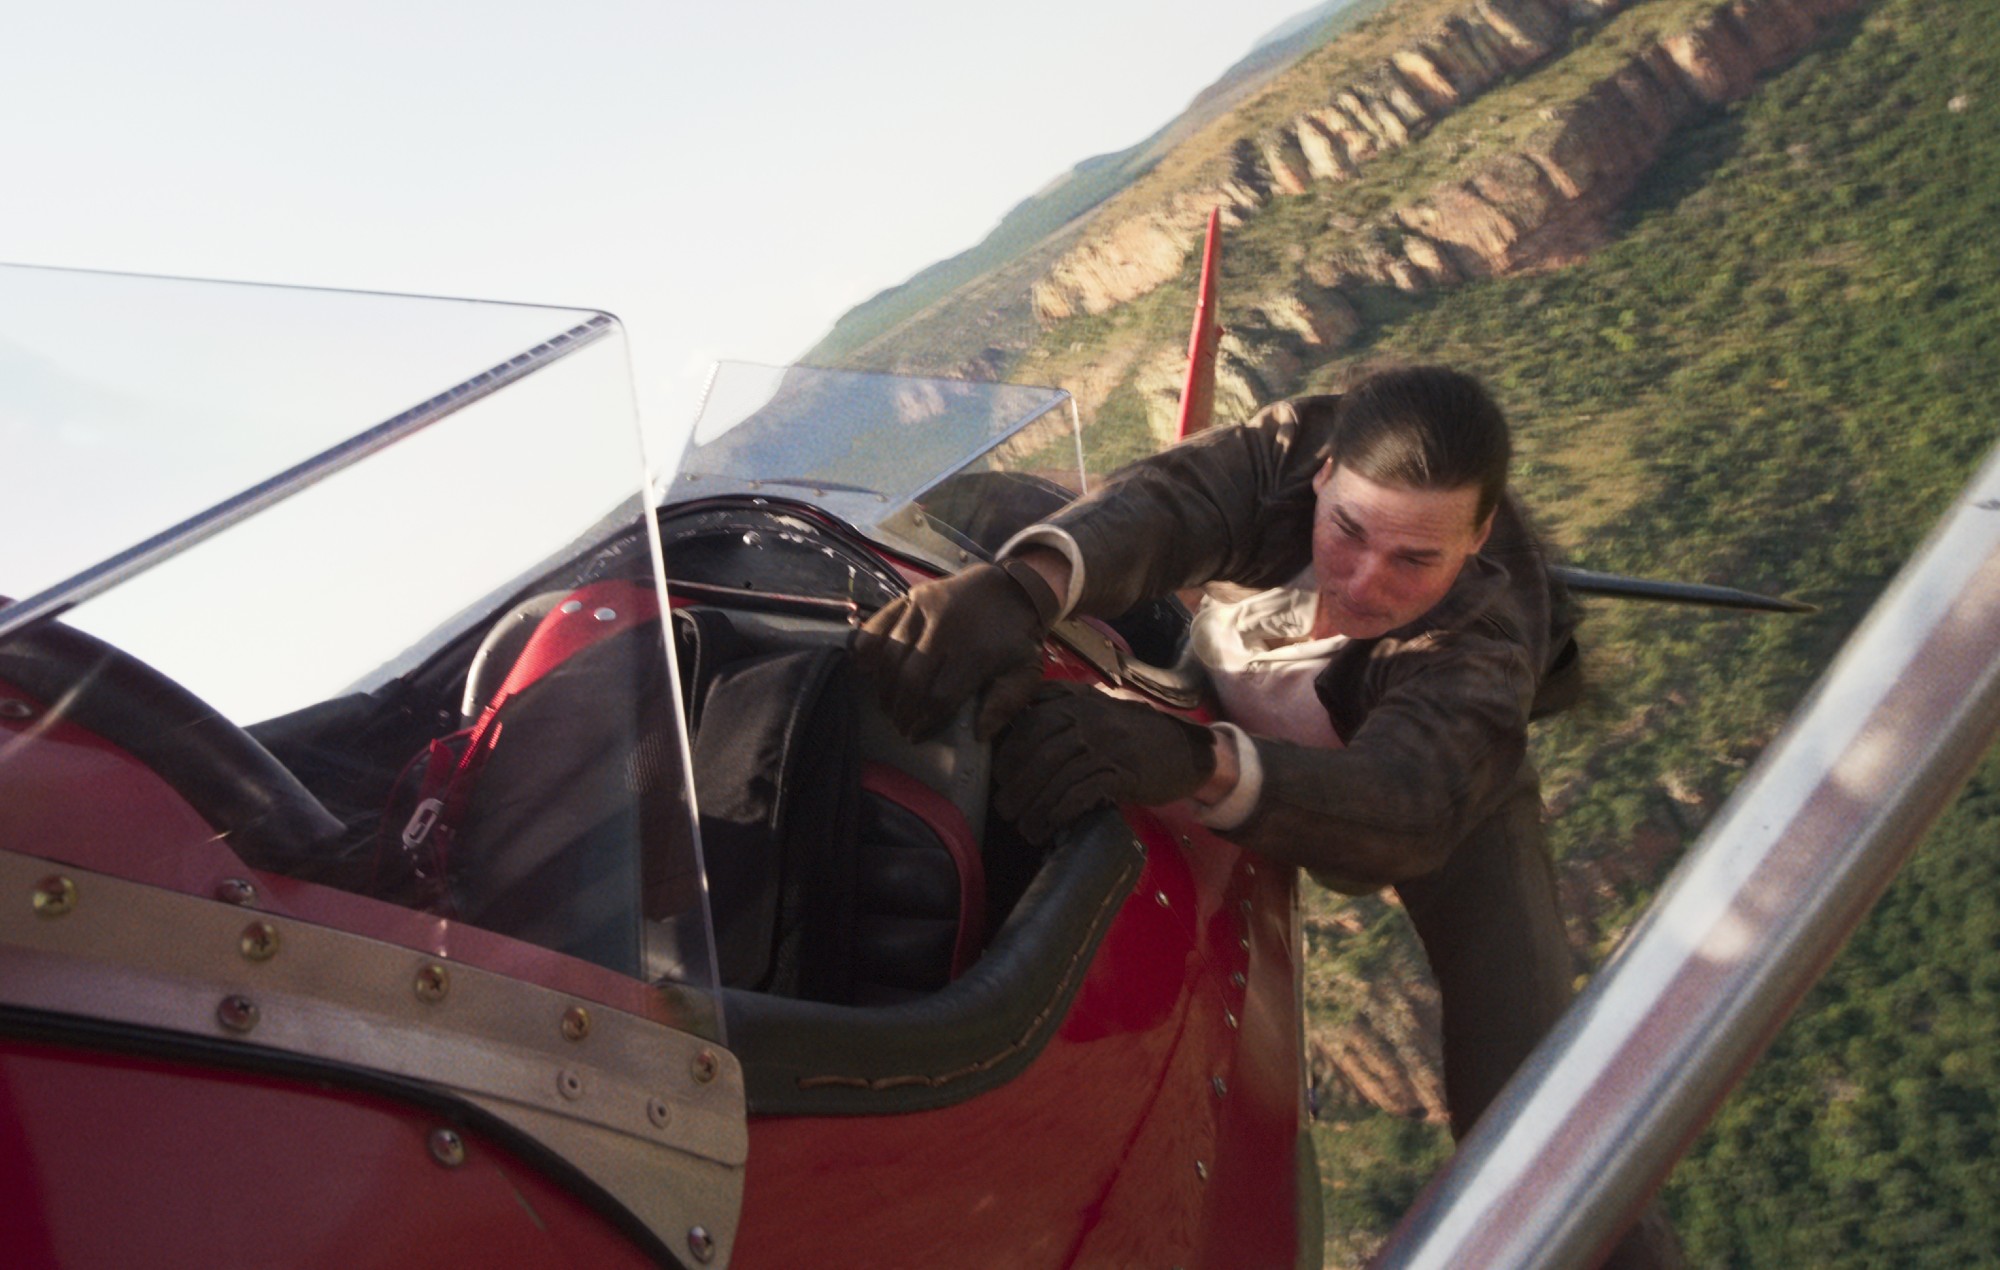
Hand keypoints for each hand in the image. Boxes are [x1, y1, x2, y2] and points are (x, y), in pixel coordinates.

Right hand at [851, 560, 1057, 739]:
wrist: (1012, 588)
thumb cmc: (1015, 638)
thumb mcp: (1026, 672)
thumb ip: (1006, 704)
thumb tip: (978, 734)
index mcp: (978, 654)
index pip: (939, 698)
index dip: (923, 722)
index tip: (915, 735)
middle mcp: (948, 630)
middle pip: (911, 679)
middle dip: (900, 709)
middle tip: (899, 725)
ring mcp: (927, 610)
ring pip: (892, 654)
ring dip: (884, 686)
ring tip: (887, 705)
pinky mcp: (913, 596)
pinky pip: (880, 622)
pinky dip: (867, 645)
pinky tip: (864, 668)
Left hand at [994, 683, 1216, 841]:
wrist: (1186, 750)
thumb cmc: (1133, 734)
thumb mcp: (1096, 708)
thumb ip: (1059, 705)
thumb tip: (1013, 725)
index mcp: (1077, 700)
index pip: (1030, 723)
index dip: (1009, 753)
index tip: (999, 778)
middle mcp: (1089, 718)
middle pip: (1039, 752)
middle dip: (1017, 785)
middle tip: (1006, 809)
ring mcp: (1107, 744)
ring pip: (1057, 775)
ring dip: (1035, 805)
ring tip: (1025, 826)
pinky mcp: (1123, 772)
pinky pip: (1082, 792)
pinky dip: (1060, 812)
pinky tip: (1050, 825)